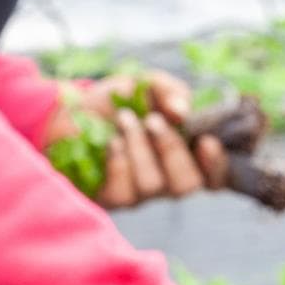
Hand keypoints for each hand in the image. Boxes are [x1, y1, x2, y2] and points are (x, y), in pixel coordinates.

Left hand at [43, 71, 227, 207]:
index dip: (217, 165)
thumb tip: (183, 112)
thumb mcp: (145, 85)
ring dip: (139, 148)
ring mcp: (138, 194)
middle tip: (152, 121)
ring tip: (124, 120)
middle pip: (187, 186)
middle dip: (171, 150)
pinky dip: (118, 161)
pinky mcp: (111, 200)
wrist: (67, 111)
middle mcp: (166, 180)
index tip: (206, 141)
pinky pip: (124, 192)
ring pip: (153, 186)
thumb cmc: (114, 101)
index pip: (214, 177)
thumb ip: (169, 91)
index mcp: (185, 155)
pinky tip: (110, 142)